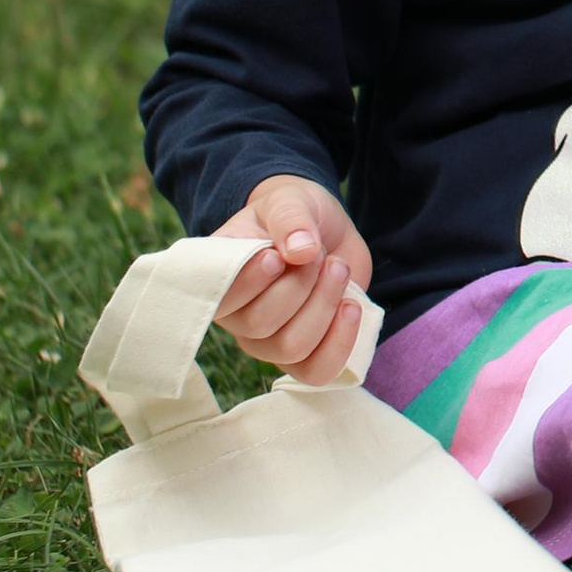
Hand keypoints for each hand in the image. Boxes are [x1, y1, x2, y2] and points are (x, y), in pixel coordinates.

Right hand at [208, 175, 374, 385]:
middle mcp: (237, 317)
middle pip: (262, 324)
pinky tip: (351, 306)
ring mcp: (268, 341)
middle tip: (319, 254)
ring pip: (292, 347)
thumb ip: (290, 219)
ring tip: (338, 269)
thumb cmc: (294, 214)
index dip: (251, 283)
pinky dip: (340, 342)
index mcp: (219, 280)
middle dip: (302, 283)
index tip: (277, 256)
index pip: (221, 300)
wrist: (322, 228)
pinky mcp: (303, 352)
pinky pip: (316, 371)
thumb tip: (300, 251)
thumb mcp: (289, 200)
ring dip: (325, 303)